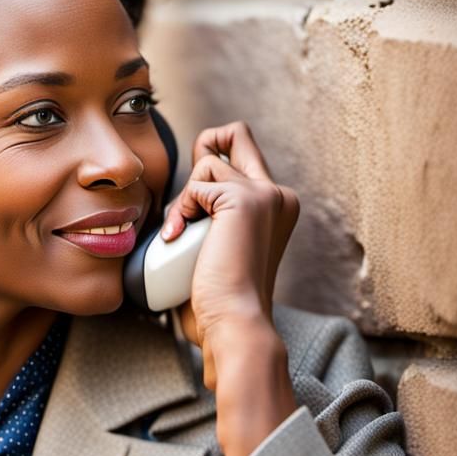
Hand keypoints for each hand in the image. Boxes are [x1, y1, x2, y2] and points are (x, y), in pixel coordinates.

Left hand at [159, 121, 299, 388]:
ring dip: (183, 199)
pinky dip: (178, 212)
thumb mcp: (215, 244)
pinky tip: (179, 240)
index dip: (207, 165)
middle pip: (235, 133)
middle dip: (204, 147)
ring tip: (182, 238)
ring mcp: (265, 193)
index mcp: (276, 206)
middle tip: (190, 191)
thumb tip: (182, 196)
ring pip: (206, 163)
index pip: (240, 155)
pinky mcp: (245, 198)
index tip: (190, 205)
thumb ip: (210, 214)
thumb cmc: (217, 298)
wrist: (232, 322)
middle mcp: (278, 194)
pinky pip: (194, 186)